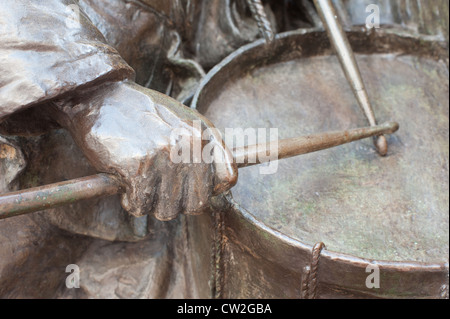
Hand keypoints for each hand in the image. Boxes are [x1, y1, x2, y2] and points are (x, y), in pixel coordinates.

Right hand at [53, 81, 236, 219]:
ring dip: (151, 204)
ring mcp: (165, 156)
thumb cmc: (143, 114)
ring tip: (140, 182)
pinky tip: (125, 182)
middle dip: (176, 203)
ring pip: (168, 210)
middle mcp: (190, 144)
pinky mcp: (139, 167)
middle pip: (197, 204)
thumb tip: (222, 190)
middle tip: (159, 189)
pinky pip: (140, 206)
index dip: (209, 190)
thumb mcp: (184, 122)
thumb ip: (206, 151)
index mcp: (204, 133)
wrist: (101, 95)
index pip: (228, 179)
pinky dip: (131, 202)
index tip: (190, 187)